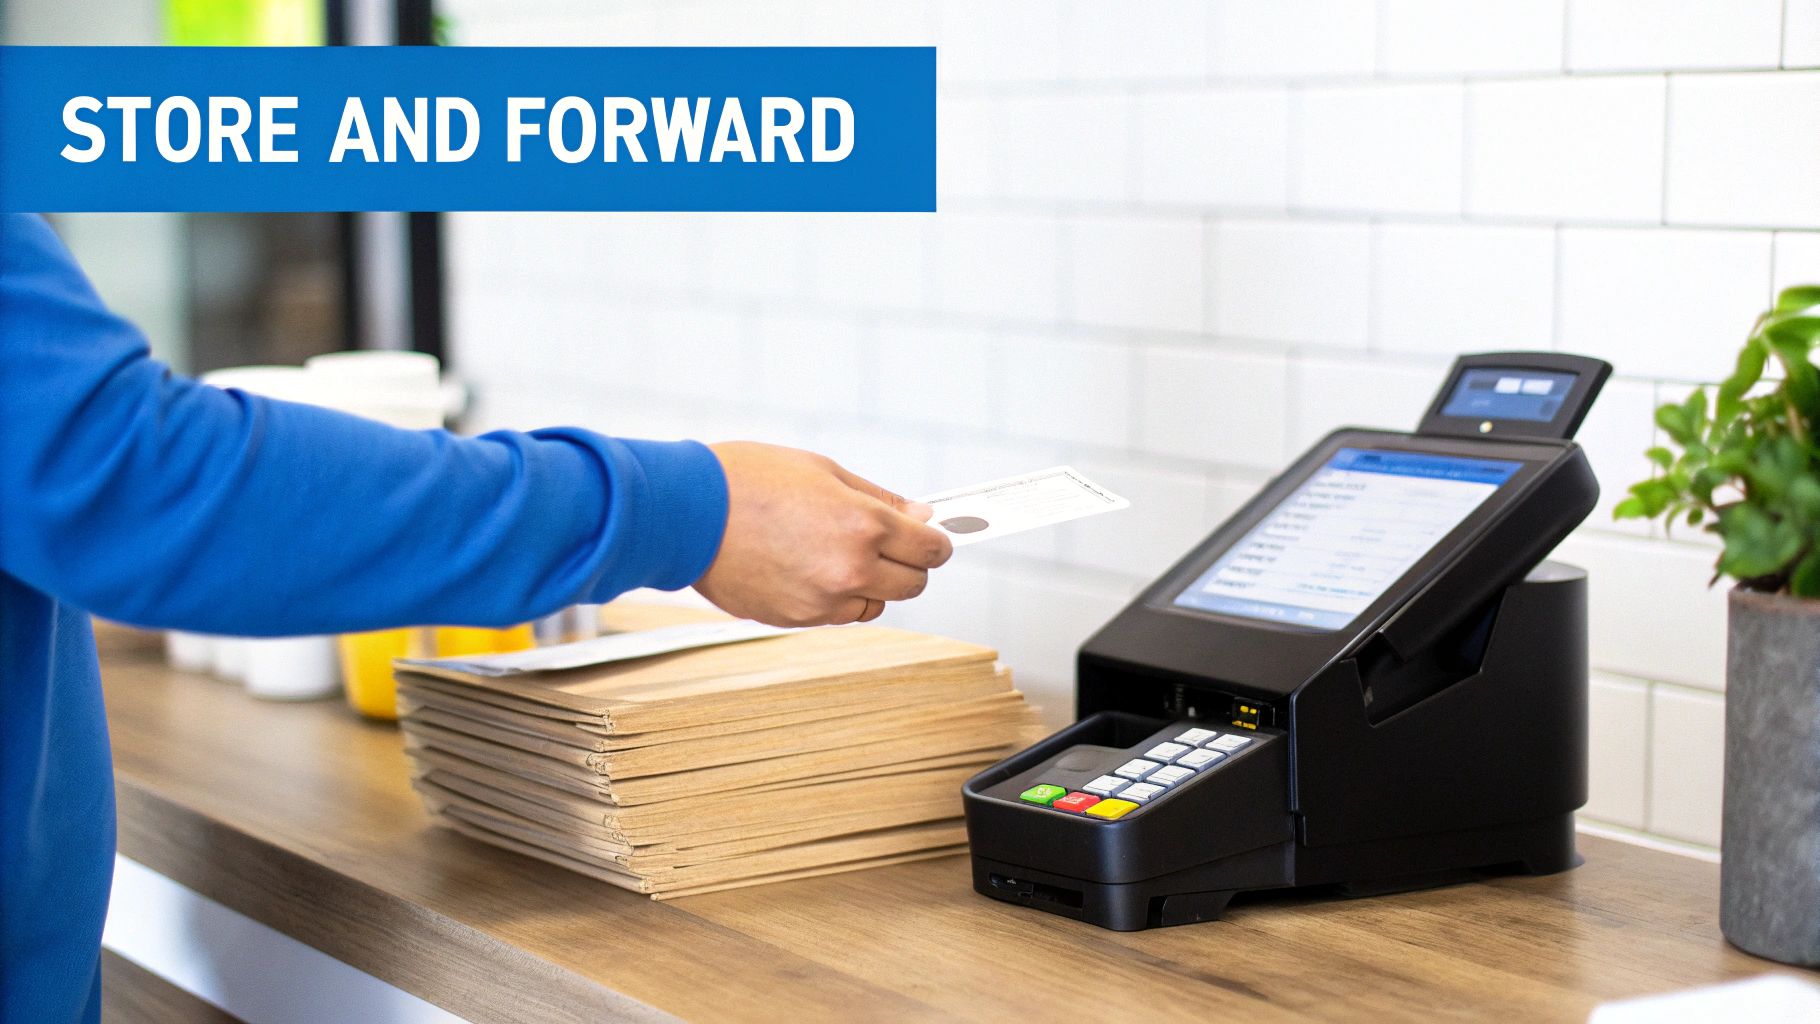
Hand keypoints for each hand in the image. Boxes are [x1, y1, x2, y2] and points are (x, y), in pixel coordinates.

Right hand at [693, 442, 952, 626]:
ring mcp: (823, 600)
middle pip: (913, 584)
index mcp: (863, 526)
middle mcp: (850, 569)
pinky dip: (837, 597)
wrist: (685, 512)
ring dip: (872, 584)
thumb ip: (878, 499)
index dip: (934, 540)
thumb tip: (921, 517)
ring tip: (837, 551)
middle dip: (908, 563)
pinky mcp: (796, 619)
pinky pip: (838, 615)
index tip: (927, 535)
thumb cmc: (747, 480)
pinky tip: (810, 567)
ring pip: (876, 605)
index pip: (931, 549)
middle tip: (887, 541)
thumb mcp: (823, 471)